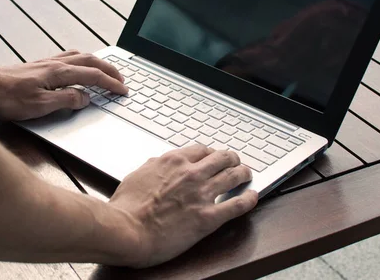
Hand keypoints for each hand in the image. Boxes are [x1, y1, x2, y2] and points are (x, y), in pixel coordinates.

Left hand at [0, 50, 127, 120]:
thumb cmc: (9, 99)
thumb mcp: (41, 106)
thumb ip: (67, 100)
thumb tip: (86, 98)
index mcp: (59, 73)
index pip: (93, 76)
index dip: (111, 84)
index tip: (123, 90)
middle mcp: (56, 64)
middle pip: (90, 61)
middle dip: (109, 70)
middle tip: (122, 79)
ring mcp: (48, 62)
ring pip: (80, 56)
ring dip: (97, 62)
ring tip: (106, 71)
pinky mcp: (40, 64)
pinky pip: (69, 57)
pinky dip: (82, 60)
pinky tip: (80, 65)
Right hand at [109, 144, 257, 267]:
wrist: (126, 230)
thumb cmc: (126, 207)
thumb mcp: (137, 175)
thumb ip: (153, 167)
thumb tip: (159, 164)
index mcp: (173, 161)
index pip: (201, 150)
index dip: (211, 153)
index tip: (213, 157)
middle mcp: (191, 173)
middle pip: (222, 157)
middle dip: (231, 159)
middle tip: (235, 162)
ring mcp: (202, 194)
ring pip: (234, 175)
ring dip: (244, 174)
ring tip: (247, 175)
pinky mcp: (208, 217)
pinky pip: (237, 205)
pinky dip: (249, 199)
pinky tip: (252, 197)